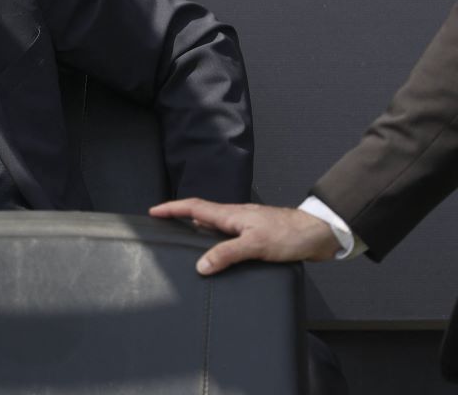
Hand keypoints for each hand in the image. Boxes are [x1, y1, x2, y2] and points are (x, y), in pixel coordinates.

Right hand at [148, 198, 341, 274]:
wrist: (319, 234)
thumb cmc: (290, 235)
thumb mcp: (255, 245)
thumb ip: (227, 254)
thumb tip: (201, 265)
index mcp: (230, 215)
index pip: (194, 208)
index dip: (172, 208)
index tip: (153, 212)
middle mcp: (235, 218)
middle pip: (200, 214)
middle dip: (179, 217)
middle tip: (163, 224)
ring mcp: (245, 226)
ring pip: (214, 226)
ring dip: (197, 229)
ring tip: (184, 239)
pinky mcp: (256, 236)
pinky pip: (227, 236)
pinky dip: (215, 241)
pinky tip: (218, 253)